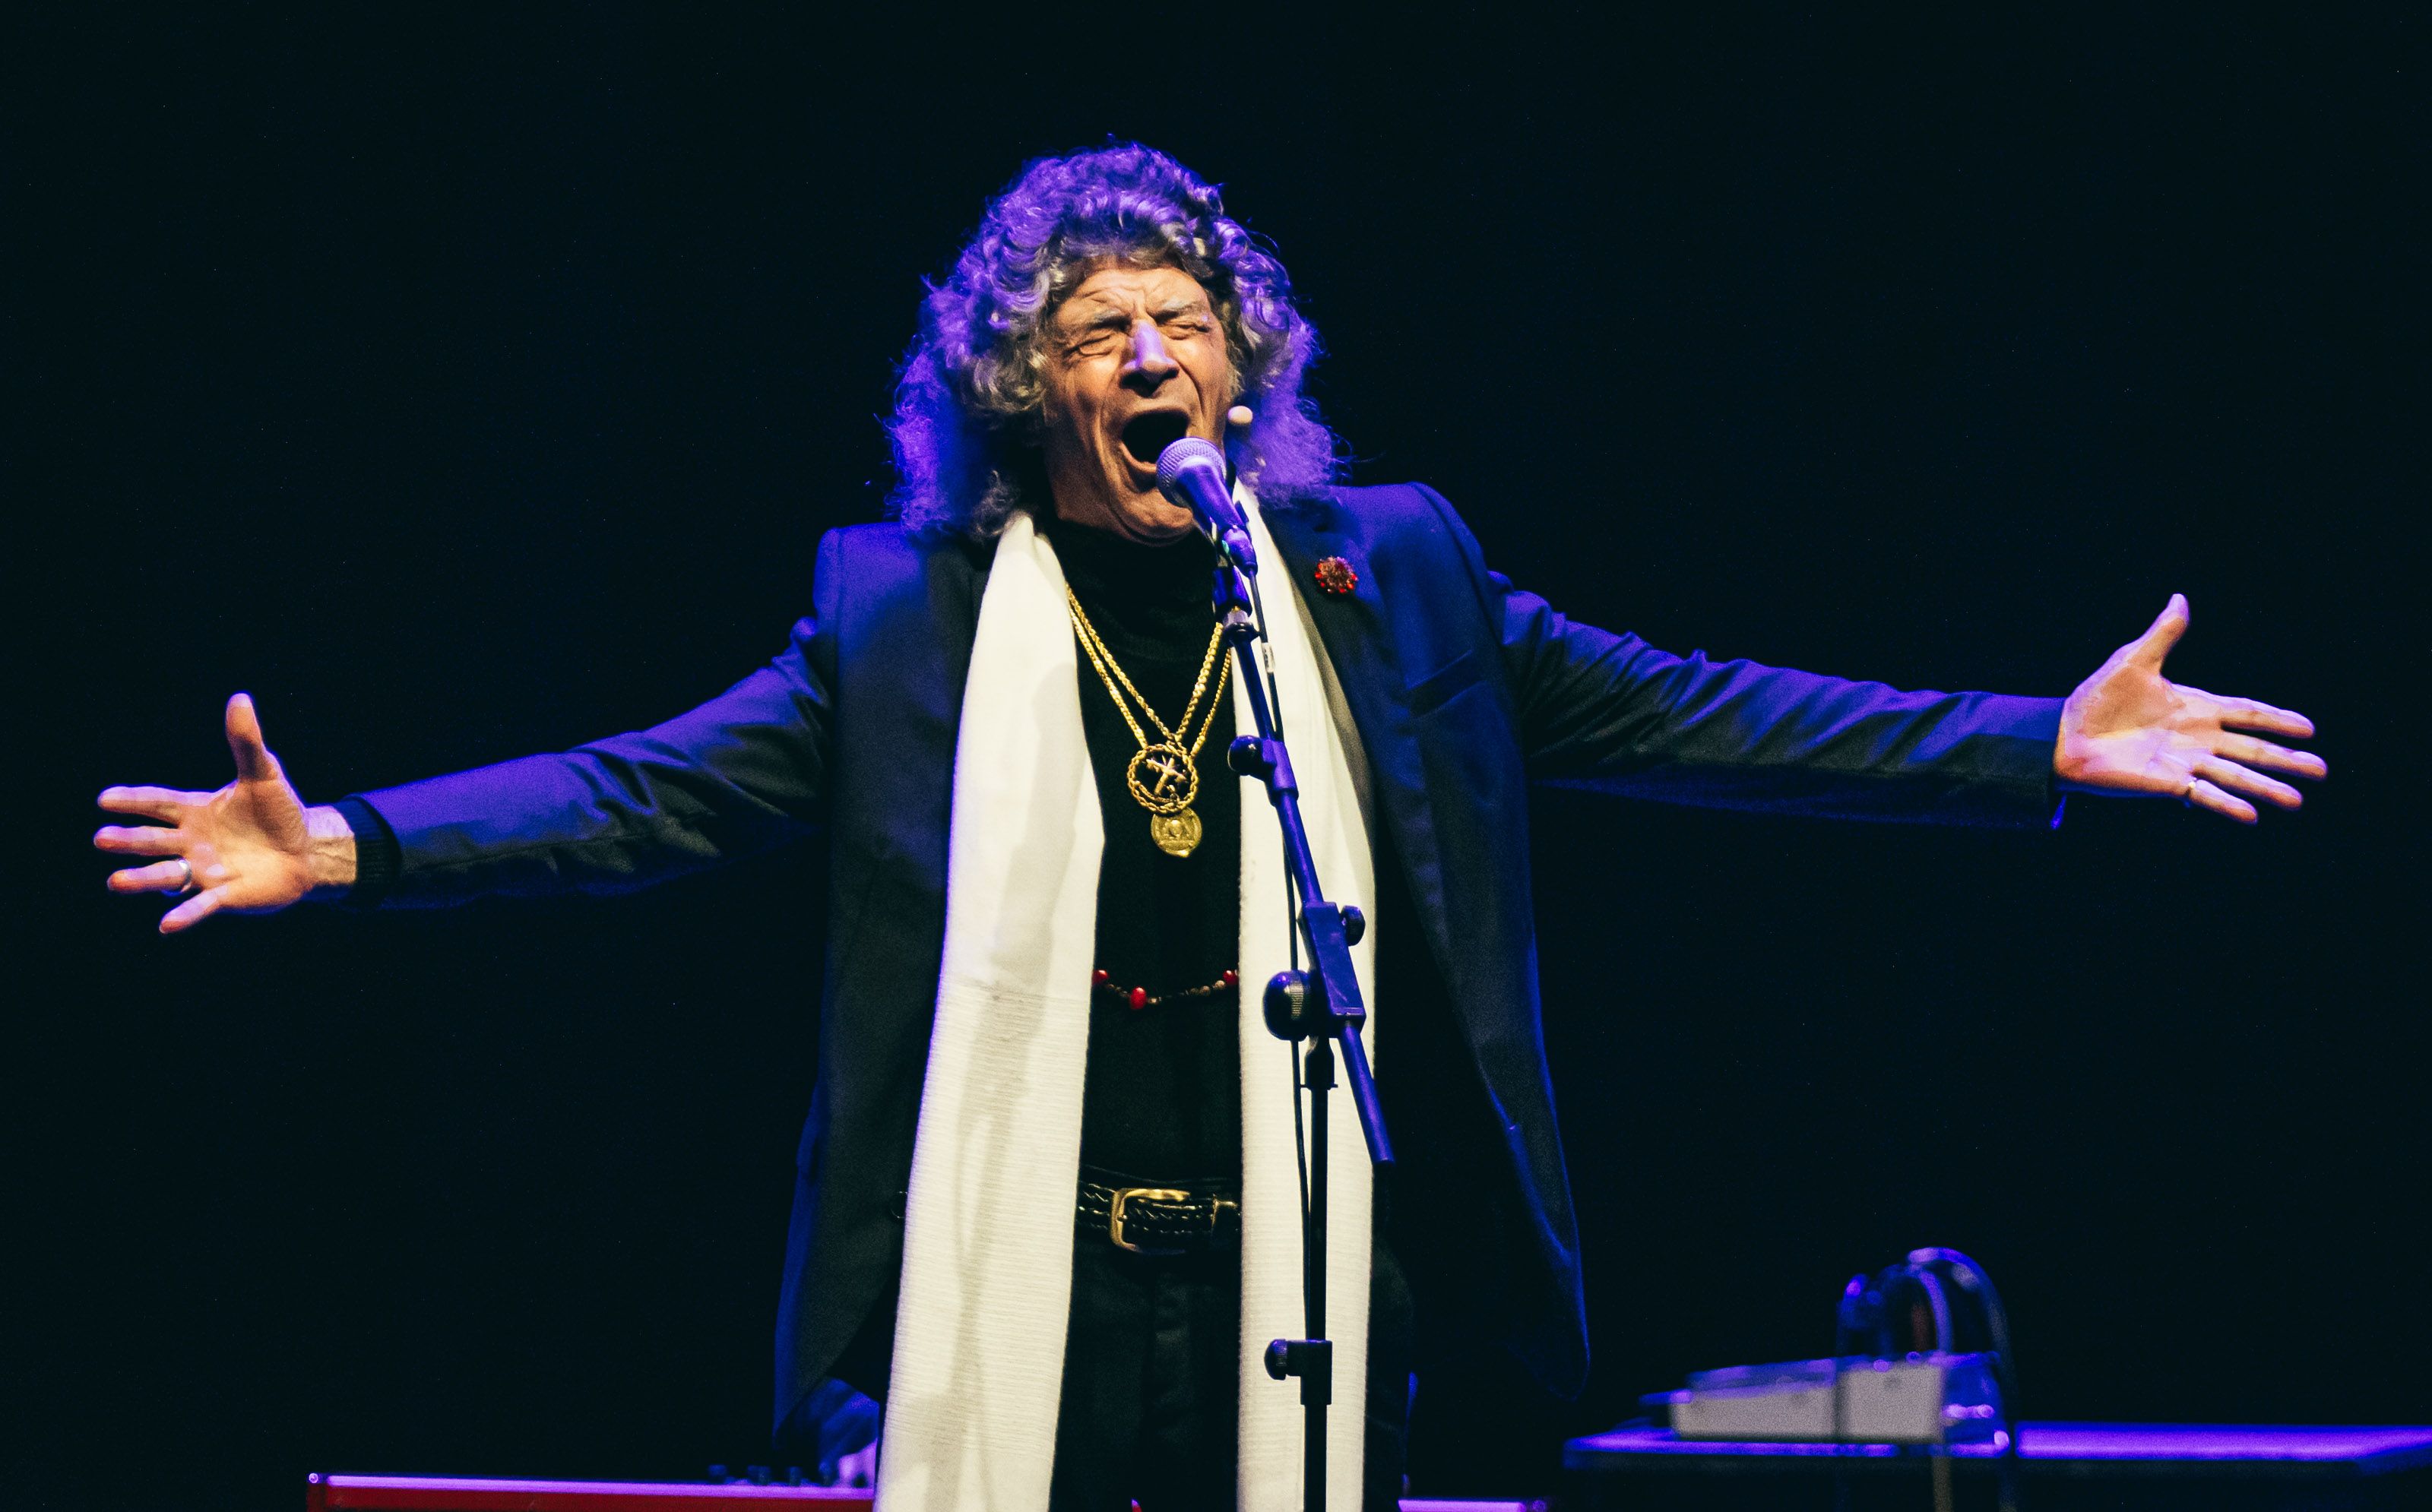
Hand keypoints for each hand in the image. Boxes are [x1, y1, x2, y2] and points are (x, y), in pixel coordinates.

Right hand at [94, 693, 353, 932]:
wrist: (307, 851)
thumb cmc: (279, 813)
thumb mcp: (265, 775)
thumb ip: (247, 743)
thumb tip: (240, 699)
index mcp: (196, 811)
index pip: (158, 802)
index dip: (133, 800)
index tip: (104, 799)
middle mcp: (192, 842)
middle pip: (153, 839)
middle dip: (129, 839)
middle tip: (102, 838)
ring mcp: (204, 871)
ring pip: (166, 874)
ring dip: (142, 878)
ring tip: (115, 881)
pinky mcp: (224, 896)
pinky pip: (200, 907)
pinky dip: (184, 915)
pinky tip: (166, 925)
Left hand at [2054, 594, 2325, 823]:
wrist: (2063, 736)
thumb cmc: (2095, 701)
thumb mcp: (2132, 662)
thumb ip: (2163, 635)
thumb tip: (2179, 598)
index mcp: (2195, 708)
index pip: (2246, 713)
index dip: (2277, 719)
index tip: (2309, 728)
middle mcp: (2197, 738)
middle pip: (2251, 748)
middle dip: (2286, 759)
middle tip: (2322, 770)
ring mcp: (2184, 762)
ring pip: (2235, 775)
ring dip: (2266, 787)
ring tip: (2297, 801)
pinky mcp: (2166, 783)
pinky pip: (2202, 795)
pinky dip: (2226, 805)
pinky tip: (2251, 815)